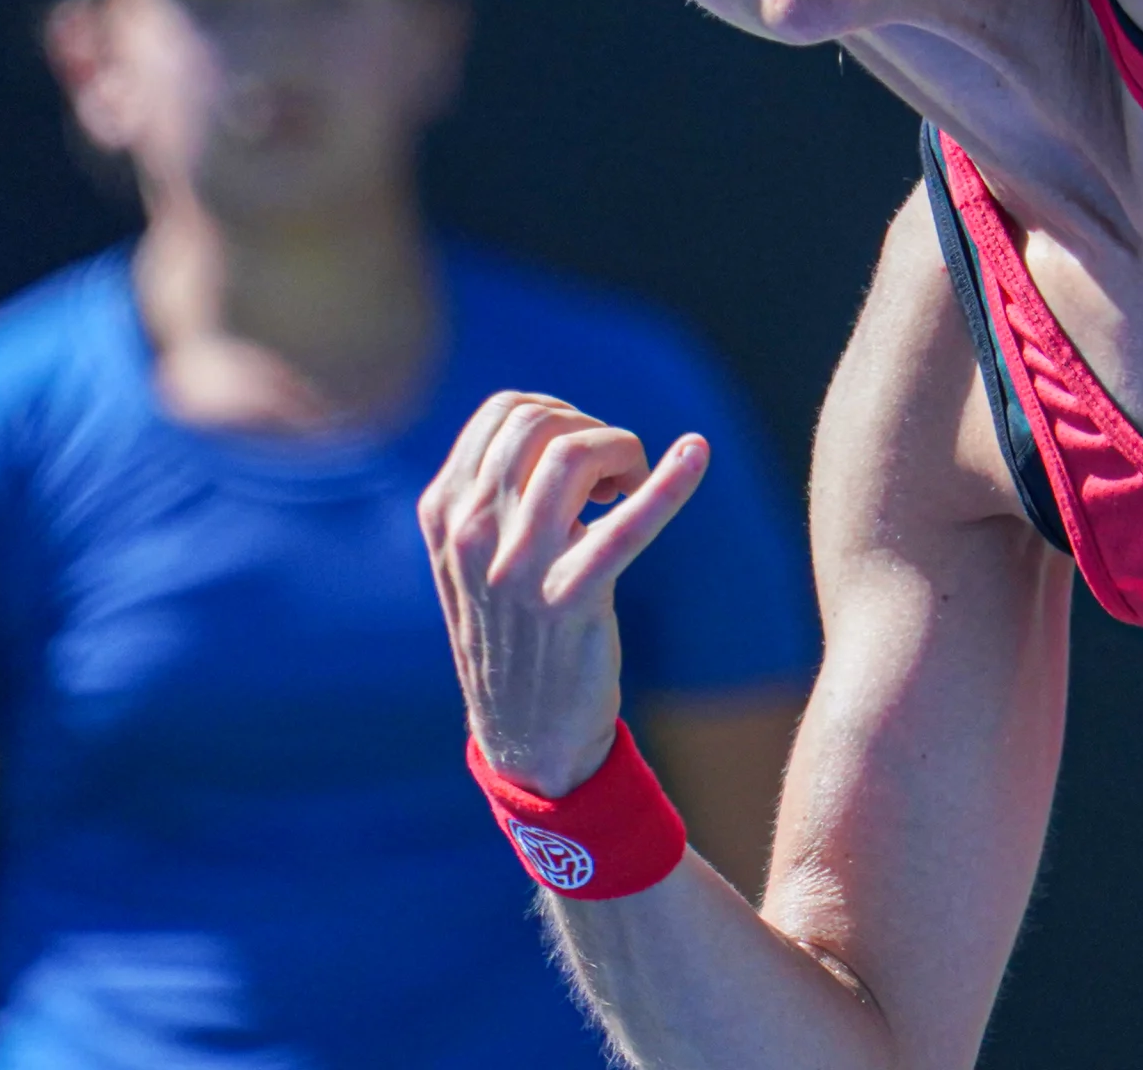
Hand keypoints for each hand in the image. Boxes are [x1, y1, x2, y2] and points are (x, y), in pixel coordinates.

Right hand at [420, 392, 708, 795]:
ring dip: (625, 453)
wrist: (526, 731)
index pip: (506, 411)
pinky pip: (627, 525)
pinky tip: (698, 453)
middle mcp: (470, 534)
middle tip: (617, 477)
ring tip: (635, 488)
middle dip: (594, 430)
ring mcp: (515, 568)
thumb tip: (563, 424)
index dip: (562, 414)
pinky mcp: (570, 600)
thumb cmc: (515, 627)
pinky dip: (671, 484)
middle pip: (541, 422)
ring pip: (576, 454)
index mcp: (444, 511)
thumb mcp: (477, 553)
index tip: (586, 456)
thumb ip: (496, 489)